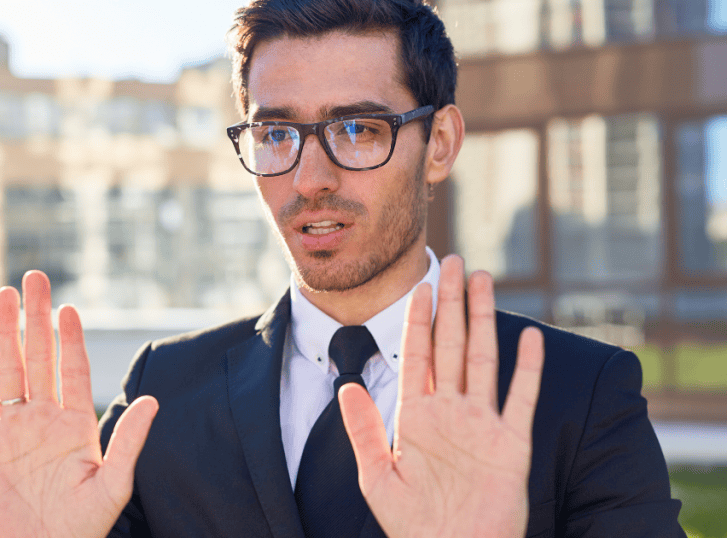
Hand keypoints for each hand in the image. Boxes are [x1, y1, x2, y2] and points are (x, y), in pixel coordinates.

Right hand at [0, 270, 157, 537]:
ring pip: (8, 370)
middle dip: (36, 317)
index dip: (70, 337)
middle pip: (38, 357)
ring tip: (4, 295)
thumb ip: (129, 442)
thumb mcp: (113, 486)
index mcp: (75, 424)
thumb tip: (154, 399)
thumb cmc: (82, 528)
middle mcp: (44, 419)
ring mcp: (14, 430)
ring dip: (5, 333)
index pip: (73, 368)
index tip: (68, 307)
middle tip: (34, 278)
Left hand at [339, 255, 543, 537]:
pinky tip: (528, 335)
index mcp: (417, 417)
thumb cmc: (413, 525)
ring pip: (484, 359)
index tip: (419, 285)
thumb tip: (347, 386)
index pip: (417, 355)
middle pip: (452, 346)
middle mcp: (451, 413)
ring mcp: (483, 425)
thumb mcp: (377, 476)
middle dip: (452, 304)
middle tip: (454, 263)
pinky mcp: (511, 445)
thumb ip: (364, 430)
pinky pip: (521, 398)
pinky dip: (527, 368)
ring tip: (484, 281)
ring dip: (484, 319)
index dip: (418, 320)